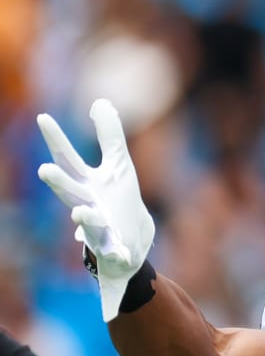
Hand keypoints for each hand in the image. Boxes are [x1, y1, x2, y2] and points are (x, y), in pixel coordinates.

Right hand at [37, 101, 155, 321]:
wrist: (130, 243)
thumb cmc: (117, 201)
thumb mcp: (118, 165)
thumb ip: (109, 135)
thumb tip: (100, 101)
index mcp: (87, 184)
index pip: (69, 160)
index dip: (57, 140)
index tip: (43, 118)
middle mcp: (87, 205)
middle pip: (70, 193)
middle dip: (59, 182)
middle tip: (44, 169)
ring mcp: (99, 228)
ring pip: (88, 224)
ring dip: (84, 218)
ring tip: (80, 213)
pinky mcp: (115, 248)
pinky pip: (115, 251)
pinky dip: (117, 252)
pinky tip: (122, 254)